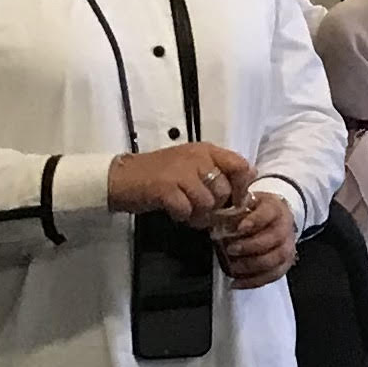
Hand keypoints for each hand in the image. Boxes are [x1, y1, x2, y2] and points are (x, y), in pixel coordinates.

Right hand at [108, 140, 256, 222]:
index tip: (232, 199)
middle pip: (224, 191)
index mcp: (206, 150)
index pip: (240, 165)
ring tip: (186, 210)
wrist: (122, 177)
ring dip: (198, 214)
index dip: (241, 187)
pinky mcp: (165, 188)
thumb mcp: (191, 165)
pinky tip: (174, 211)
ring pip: (207, 203)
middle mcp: (196, 157)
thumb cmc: (158, 173)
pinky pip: (187, 211)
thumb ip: (217, 172)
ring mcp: (180, 172)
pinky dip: (182, 216)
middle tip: (200, 209)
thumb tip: (245, 189)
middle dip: (215, 206)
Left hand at [211, 183, 298, 286]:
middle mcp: (285, 227)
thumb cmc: (254, 211)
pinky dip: (255, 281)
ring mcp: (288, 246)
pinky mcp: (285, 263)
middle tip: (231, 249)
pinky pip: (273, 275)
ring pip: (276, 259)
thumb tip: (210, 211)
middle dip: (251, 246)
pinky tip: (237, 283)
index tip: (240, 228)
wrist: (273, 219)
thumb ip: (232, 205)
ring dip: (253, 266)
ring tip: (233, 267)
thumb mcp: (244, 201)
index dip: (255, 221)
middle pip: (274, 238)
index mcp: (274, 208)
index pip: (268, 213)